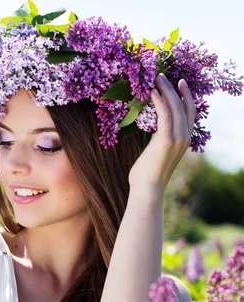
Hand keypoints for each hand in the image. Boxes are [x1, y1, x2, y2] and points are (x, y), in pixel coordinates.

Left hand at [128, 73, 196, 198]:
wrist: (148, 189)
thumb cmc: (147, 175)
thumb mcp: (156, 154)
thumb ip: (159, 142)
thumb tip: (152, 136)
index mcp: (185, 140)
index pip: (190, 112)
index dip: (186, 96)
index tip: (179, 83)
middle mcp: (185, 137)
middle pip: (184, 105)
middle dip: (174, 88)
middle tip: (162, 75)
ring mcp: (177, 138)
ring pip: (175, 106)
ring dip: (165, 90)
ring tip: (155, 79)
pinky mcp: (166, 139)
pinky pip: (164, 113)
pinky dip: (158, 100)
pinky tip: (151, 92)